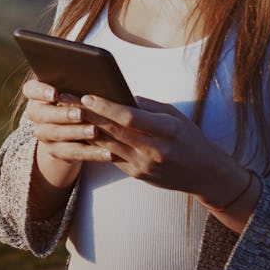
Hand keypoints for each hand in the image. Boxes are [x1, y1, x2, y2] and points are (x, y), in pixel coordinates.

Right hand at [22, 78, 113, 165]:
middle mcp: (37, 114)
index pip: (31, 90)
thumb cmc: (80, 96)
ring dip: (76, 133)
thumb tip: (98, 68)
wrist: (75, 128)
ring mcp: (45, 134)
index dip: (40, 91)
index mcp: (39, 94)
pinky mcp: (56, 151)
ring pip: (57, 134)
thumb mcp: (78, 87)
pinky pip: (73, 153)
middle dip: (62, 114)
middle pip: (42, 114)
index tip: (56, 94)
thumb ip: (81, 79)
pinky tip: (107, 153)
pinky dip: (91, 153)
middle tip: (80, 113)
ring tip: (94, 131)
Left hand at [79, 93, 253, 211]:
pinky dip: (95, 145)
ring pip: (107, 145)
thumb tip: (121, 95)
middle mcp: (153, 150)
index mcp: (166, 130)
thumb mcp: (174, 116)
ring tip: (66, 115)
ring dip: (84, 129)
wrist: (204, 173)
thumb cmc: (190, 138)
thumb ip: (148, 106)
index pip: (130, 117)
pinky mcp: (137, 174)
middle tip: (65, 101)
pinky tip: (80, 133)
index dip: (106, 107)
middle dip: (87, 114)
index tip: (86, 95)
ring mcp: (144, 165)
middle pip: (113, 130)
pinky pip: (111, 157)